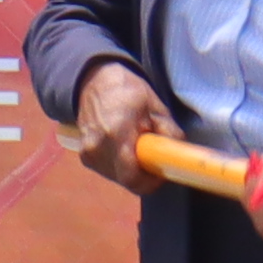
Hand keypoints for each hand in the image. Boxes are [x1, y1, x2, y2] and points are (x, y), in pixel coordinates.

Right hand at [63, 61, 168, 184]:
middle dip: (144, 173)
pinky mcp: (85, 156)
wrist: (94, 81)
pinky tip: (125, 147)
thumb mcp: (156, 107)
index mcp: (115, 134)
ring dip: (133, 170)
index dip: (151, 181)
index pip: (133, 178)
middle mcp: (97, 148)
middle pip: (127, 180)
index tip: (162, 170)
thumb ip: (169, 133)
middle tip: (154, 156)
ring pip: (118, 178)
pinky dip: (121, 165)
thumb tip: (177, 155)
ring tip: (138, 147)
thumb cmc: (127, 90)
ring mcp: (88, 154)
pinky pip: (109, 171)